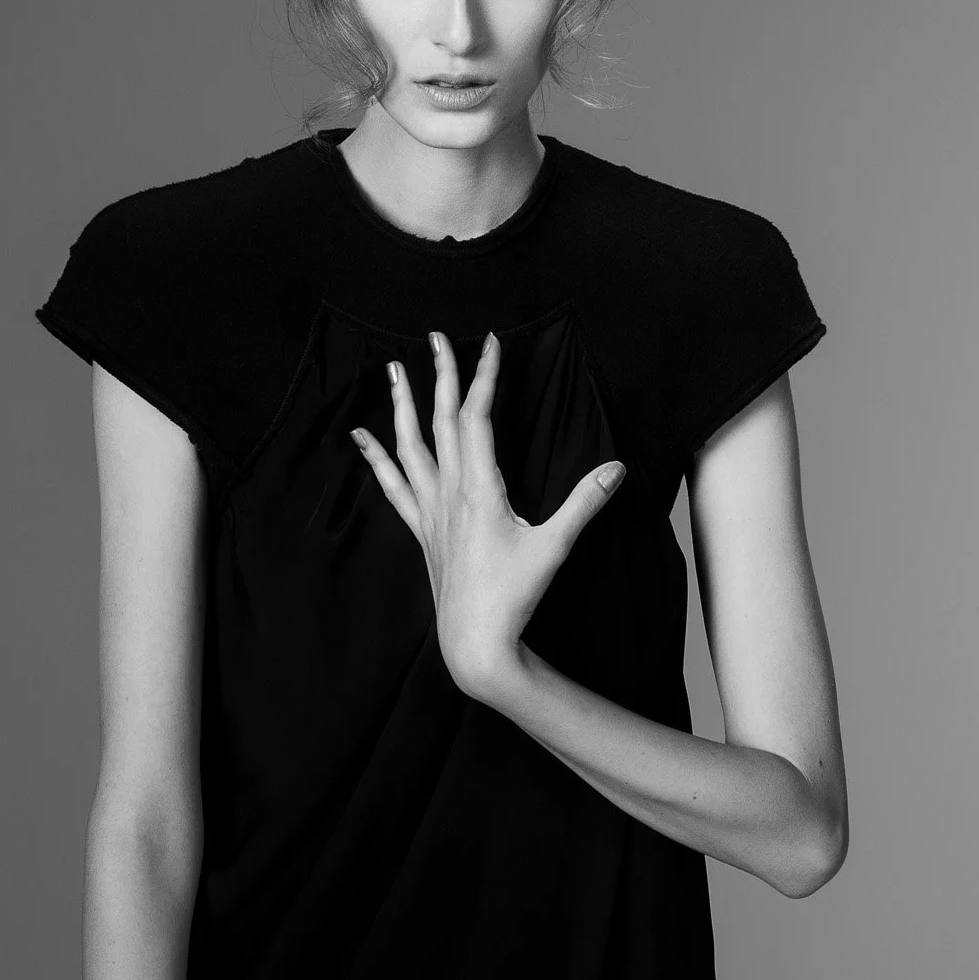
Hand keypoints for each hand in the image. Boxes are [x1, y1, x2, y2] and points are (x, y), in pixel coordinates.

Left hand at [350, 330, 625, 697]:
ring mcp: (431, 511)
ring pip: (410, 446)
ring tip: (391, 370)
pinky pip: (393, 484)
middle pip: (441, 420)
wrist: (474, 643)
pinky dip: (377, 457)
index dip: (483, 376)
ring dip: (402, 405)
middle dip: (441, 375)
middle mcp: (449, 492)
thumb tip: (616, 467)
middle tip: (436, 337)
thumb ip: (584, 504)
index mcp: (479, 488)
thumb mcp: (554, 547)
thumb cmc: (513, 596)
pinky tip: (361, 437)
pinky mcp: (423, 530)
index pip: (477, 417)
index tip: (490, 343)